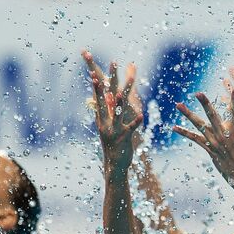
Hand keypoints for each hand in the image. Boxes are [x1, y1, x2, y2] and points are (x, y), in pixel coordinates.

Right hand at [85, 51, 141, 168]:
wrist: (114, 163)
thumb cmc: (112, 141)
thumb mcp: (106, 125)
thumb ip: (103, 111)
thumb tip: (98, 98)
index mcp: (101, 117)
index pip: (98, 98)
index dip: (96, 85)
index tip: (92, 72)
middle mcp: (105, 122)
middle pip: (104, 100)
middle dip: (105, 84)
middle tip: (105, 70)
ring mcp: (113, 130)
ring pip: (116, 114)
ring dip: (118, 103)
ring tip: (122, 92)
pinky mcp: (123, 138)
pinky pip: (131, 128)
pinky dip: (136, 122)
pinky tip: (142, 115)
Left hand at [174, 88, 233, 188]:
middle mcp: (223, 136)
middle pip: (212, 117)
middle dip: (205, 104)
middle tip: (198, 93)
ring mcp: (214, 143)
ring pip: (199, 126)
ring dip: (188, 115)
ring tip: (178, 105)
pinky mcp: (209, 149)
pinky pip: (194, 139)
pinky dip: (184, 133)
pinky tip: (174, 127)